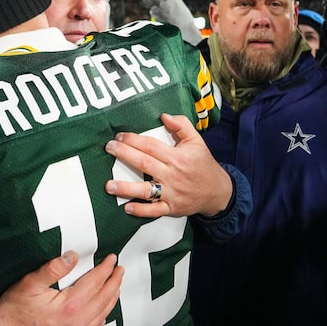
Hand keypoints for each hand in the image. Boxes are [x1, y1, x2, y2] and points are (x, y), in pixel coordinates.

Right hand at [0, 251, 122, 325]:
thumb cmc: (11, 314)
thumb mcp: (29, 283)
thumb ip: (53, 268)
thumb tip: (72, 256)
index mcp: (69, 306)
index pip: (96, 282)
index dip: (106, 269)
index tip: (112, 259)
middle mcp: (76, 324)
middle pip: (104, 299)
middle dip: (114, 282)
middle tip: (119, 270)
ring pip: (102, 316)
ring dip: (111, 300)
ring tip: (115, 287)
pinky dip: (101, 322)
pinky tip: (102, 316)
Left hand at [104, 112, 231, 216]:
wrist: (218, 192)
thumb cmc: (203, 164)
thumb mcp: (196, 141)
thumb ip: (182, 125)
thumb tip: (164, 115)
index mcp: (177, 157)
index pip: (151, 146)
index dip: (133, 140)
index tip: (119, 136)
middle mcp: (172, 174)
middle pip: (144, 163)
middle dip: (124, 154)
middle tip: (108, 148)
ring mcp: (171, 193)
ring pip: (146, 190)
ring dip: (126, 188)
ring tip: (108, 185)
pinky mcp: (171, 208)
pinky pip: (154, 210)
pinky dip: (141, 210)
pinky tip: (127, 207)